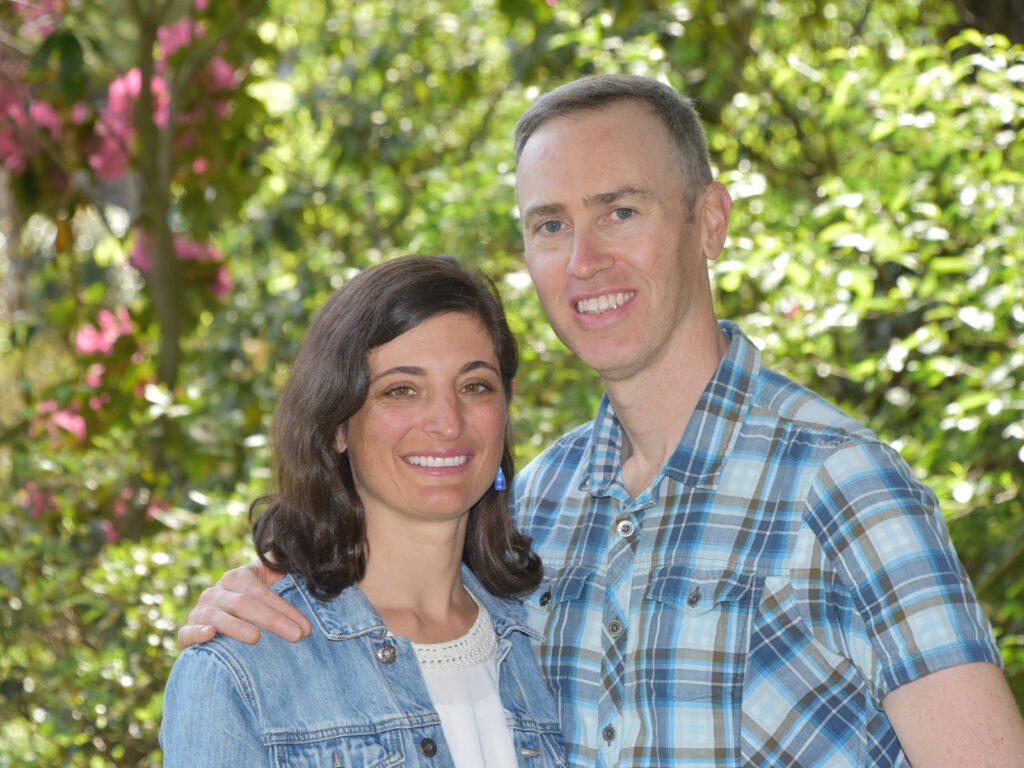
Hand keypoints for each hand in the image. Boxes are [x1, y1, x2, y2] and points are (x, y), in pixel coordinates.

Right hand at [176, 561, 311, 647]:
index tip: (306, 628)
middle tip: (296, 636)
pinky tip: (210, 634)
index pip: (263, 592)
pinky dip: (197, 632)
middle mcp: (217, 592)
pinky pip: (188, 631)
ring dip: (236, 627)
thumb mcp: (268, 584)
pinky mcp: (186, 632)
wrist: (219, 623)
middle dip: (272, 620)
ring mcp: (200, 611)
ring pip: (217, 616)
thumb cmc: (254, 606)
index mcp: (238, 578)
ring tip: (255, 637)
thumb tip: (302, 554)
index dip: (285, 609)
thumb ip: (283, 572)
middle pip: (244, 603)